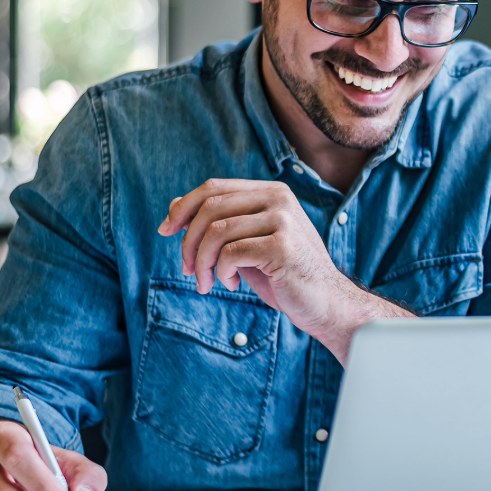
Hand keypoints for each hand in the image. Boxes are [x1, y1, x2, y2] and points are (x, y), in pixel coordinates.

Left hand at [158, 178, 410, 362]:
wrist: (324, 303)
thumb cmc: (284, 275)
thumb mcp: (248, 243)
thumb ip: (220, 222)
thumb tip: (175, 204)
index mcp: (271, 192)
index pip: (214, 187)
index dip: (183, 207)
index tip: (166, 230)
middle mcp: (279, 199)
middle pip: (210, 207)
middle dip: (188, 241)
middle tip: (187, 270)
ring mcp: (283, 220)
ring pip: (216, 232)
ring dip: (201, 262)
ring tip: (207, 282)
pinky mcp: (282, 246)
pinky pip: (231, 253)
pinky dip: (221, 272)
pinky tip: (231, 284)